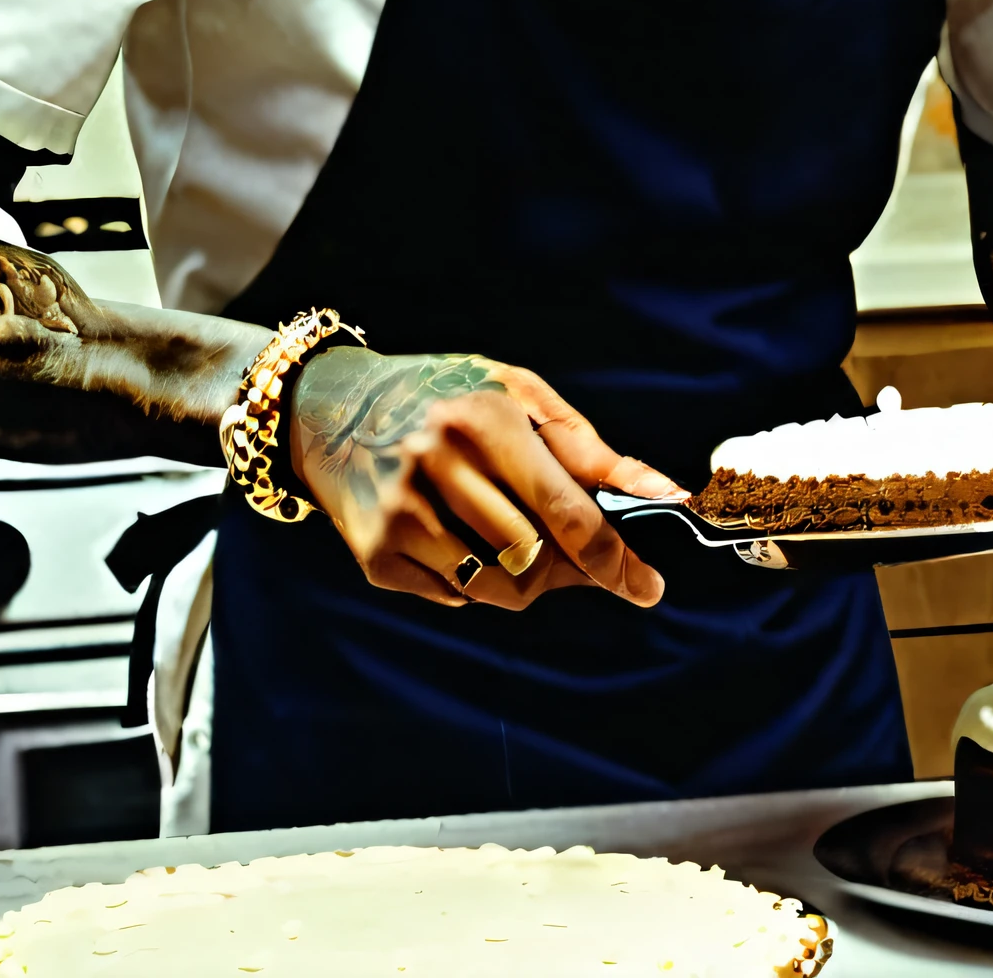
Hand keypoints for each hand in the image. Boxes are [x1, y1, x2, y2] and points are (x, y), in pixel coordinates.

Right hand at [285, 347, 683, 612]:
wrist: (331, 408)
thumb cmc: (447, 397)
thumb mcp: (520, 397)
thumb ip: (590, 451)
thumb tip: (662, 495)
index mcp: (482, 420)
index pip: (562, 508)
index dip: (612, 555)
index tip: (647, 586)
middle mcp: (435, 465)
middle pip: (533, 556)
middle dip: (569, 567)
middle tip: (579, 557)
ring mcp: (398, 514)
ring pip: (496, 586)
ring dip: (524, 578)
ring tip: (515, 537)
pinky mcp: (373, 554)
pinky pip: (454, 594)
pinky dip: (472, 577)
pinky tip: (456, 535)